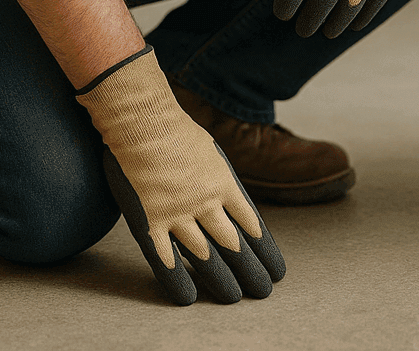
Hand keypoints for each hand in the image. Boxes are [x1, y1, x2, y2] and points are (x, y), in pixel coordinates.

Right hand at [75, 47, 285, 304]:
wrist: (142, 120)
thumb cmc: (174, 128)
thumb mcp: (210, 149)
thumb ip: (217, 174)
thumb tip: (225, 192)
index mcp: (224, 183)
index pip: (252, 225)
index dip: (265, 250)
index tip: (276, 268)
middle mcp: (206, 202)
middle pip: (234, 244)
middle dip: (250, 270)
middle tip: (262, 291)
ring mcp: (178, 213)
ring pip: (205, 255)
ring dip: (221, 279)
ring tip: (234, 298)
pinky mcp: (149, 221)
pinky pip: (164, 258)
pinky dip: (178, 279)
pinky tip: (189, 296)